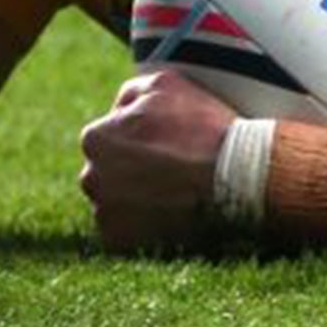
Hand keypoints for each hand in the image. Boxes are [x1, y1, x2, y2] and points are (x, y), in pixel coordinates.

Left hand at [78, 72, 236, 252]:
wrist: (235, 175)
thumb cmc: (201, 126)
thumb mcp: (164, 84)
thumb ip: (130, 92)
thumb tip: (117, 109)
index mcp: (95, 139)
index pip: (108, 137)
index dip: (138, 138)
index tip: (163, 142)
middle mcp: (91, 178)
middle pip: (108, 171)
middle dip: (131, 169)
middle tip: (169, 167)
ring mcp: (105, 213)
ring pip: (115, 202)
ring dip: (136, 197)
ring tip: (173, 191)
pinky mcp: (121, 242)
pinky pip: (126, 231)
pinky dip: (143, 224)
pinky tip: (170, 211)